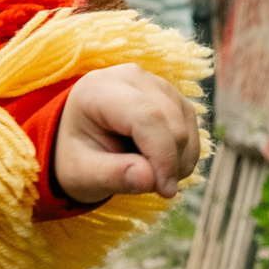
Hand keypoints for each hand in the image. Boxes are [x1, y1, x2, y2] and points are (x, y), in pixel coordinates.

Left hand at [53, 65, 201, 204]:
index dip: (162, 156)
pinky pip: (191, 126)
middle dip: (171, 163)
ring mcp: (155, 83)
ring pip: (186, 125)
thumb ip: (112, 175)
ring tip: (150, 176)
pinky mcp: (171, 96)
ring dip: (178, 160)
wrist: (81, 140)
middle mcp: (130, 77)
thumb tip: (149, 179)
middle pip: (171, 121)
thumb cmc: (78, 155)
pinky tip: (162, 167)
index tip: (165, 190)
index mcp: (99, 90)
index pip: (146, 116)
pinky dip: (184, 153)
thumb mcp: (82, 173)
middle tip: (154, 189)